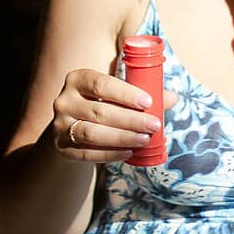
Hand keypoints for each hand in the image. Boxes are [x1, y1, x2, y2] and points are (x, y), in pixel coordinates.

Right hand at [52, 68, 178, 162]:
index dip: (125, 93)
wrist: (71, 127)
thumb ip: (141, 90)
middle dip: (130, 120)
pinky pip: (87, 153)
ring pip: (92, 133)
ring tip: (144, 139)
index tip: (148, 102)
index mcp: (77, 79)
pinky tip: (128, 153)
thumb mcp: (114, 91)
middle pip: (100, 111)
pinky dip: (109, 154)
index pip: (100, 84)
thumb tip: (173, 97)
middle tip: (154, 125)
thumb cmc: (100, 103)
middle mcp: (64, 100)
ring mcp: (60, 126)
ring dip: (121, 137)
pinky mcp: (62, 148)